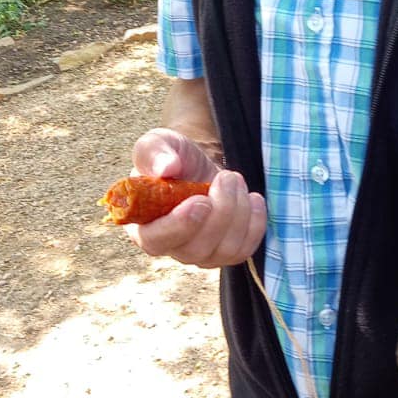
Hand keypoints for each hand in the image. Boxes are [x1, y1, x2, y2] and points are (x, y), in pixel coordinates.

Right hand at [127, 128, 266, 269]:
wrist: (199, 166)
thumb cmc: (173, 157)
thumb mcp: (158, 144)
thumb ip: (154, 152)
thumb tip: (166, 168)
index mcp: (143, 225)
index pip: (155, 241)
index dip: (179, 226)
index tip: (200, 201)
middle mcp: (170, 248)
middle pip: (196, 249)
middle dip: (220, 211)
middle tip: (227, 176)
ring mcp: (200, 254)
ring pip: (225, 251)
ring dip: (239, 212)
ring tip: (235, 180)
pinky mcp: (226, 253)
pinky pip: (245, 249)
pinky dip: (255, 223)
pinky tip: (252, 198)